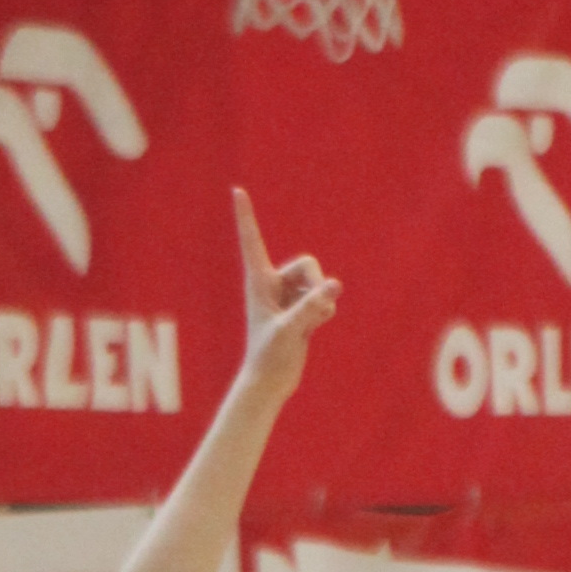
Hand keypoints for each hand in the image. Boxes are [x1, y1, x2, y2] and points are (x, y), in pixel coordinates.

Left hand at [231, 183, 338, 413]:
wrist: (272, 381)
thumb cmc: (270, 357)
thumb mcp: (291, 330)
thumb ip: (311, 307)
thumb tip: (333, 286)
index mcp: (258, 282)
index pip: (252, 241)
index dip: (246, 216)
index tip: (236, 190)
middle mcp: (272, 284)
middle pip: (307, 263)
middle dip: (315, 283)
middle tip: (312, 309)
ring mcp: (288, 296)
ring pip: (317, 281)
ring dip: (321, 302)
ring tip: (309, 324)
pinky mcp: (301, 308)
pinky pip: (324, 298)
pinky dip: (324, 312)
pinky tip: (312, 328)